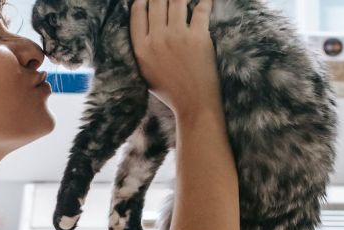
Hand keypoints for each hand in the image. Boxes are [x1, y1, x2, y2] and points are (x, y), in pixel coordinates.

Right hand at [129, 0, 220, 115]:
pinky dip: (205, 1)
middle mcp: (157, 39)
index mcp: (142, 48)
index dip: (142, 0)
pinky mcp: (199, 37)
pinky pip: (201, 10)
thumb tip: (145, 31)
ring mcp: (178, 36)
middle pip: (157, 3)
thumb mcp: (146, 72)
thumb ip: (143, 50)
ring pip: (177, 1)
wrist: (194, 105)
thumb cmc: (171, 91)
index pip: (137, 13)